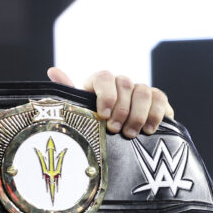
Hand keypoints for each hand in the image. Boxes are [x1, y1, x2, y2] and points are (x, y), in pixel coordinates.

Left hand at [47, 67, 172, 138]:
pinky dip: (155, 114)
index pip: (104, 77)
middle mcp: (120, 83)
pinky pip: (160, 99)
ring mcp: (140, 90)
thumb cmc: (93, 126)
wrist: (117, 142)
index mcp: (99, 84)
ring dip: (137, 115)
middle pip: (125, 84)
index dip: (105, 94)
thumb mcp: (79, 113)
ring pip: (144, 92)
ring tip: (130, 134)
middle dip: (121, 110)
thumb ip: (68, 92)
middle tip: (115, 130)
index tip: (103, 115)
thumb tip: (52, 71)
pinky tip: (148, 130)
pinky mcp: (157, 99)